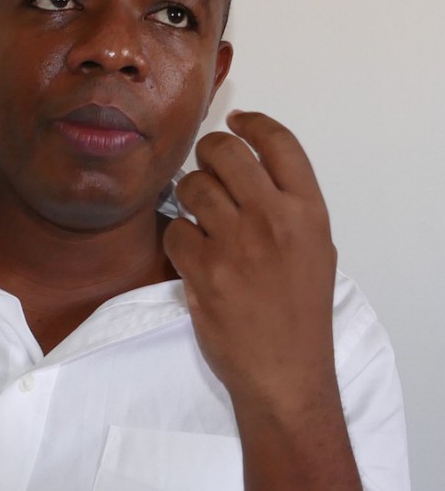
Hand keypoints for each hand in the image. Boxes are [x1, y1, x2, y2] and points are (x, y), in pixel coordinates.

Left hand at [163, 111, 337, 409]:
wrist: (285, 370)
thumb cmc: (300, 312)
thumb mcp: (315, 250)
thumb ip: (288, 207)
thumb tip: (250, 168)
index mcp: (308, 211)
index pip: (279, 142)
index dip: (252, 123)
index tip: (236, 120)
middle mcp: (273, 219)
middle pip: (225, 152)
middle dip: (208, 153)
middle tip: (205, 166)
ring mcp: (235, 243)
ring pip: (192, 186)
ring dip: (187, 194)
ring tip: (199, 215)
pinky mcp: (202, 269)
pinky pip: (175, 229)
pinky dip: (177, 238)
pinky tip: (191, 254)